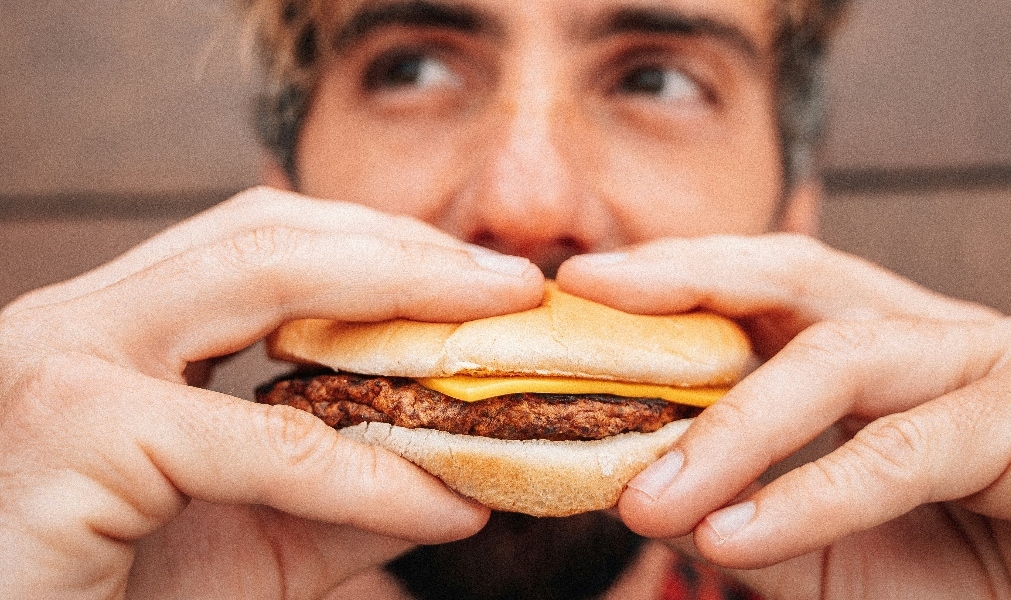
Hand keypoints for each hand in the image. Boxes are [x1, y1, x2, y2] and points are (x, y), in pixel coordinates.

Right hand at [0, 187, 544, 597]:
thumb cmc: (122, 599)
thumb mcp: (257, 535)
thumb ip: (349, 490)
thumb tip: (462, 467)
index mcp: (115, 324)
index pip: (264, 240)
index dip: (384, 246)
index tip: (487, 277)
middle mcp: (77, 317)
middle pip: (269, 234)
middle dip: (409, 251)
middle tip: (516, 284)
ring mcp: (62, 362)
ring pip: (262, 282)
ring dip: (403, 300)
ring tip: (500, 335)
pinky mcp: (72, 433)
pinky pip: (263, 441)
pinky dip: (368, 474)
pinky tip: (445, 505)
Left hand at [558, 233, 1010, 598]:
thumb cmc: (959, 585)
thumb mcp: (821, 552)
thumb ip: (741, 512)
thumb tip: (635, 486)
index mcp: (884, 344)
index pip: (766, 286)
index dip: (676, 276)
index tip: (581, 285)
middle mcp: (936, 333)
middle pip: (795, 277)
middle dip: (685, 285)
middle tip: (589, 300)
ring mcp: (995, 359)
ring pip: (837, 360)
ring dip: (731, 432)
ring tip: (649, 498)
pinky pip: (900, 450)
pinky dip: (811, 496)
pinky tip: (738, 537)